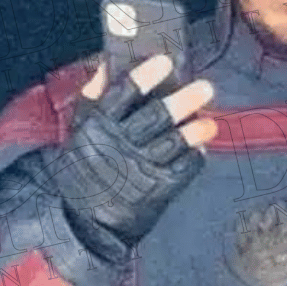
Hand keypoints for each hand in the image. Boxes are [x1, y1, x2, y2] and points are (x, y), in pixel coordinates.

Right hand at [48, 54, 217, 262]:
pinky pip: (182, 169)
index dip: (146, 77)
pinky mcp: (157, 189)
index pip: (123, 95)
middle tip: (205, 88)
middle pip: (154, 117)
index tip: (165, 62)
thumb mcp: (76, 132)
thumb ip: (91, 98)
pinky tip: (202, 147)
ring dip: (195, 130)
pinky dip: (195, 157)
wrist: (85, 223)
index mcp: (99, 126)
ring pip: (172, 143)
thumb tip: (107, 65)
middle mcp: (120, 144)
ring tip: (210, 122)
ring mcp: (140, 168)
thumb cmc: (83, 170)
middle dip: (182, 101)